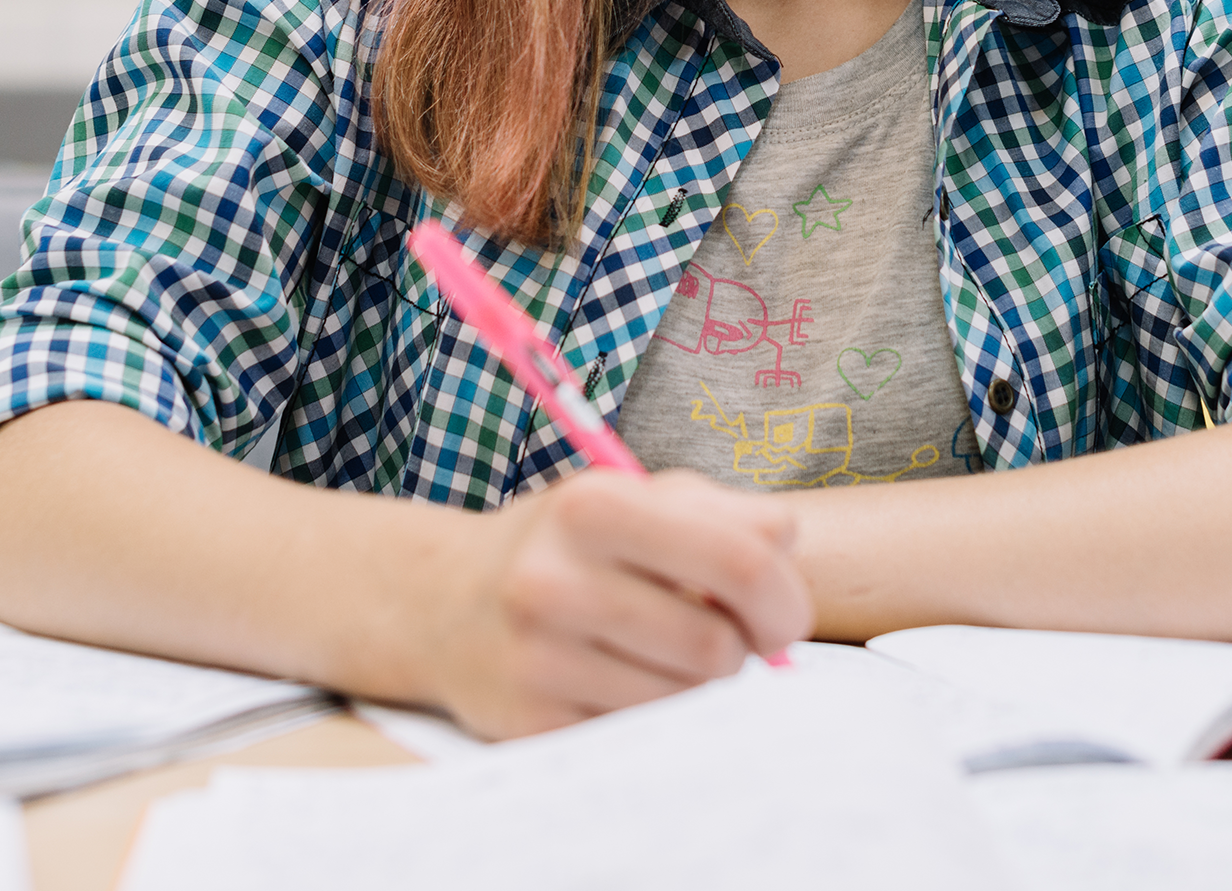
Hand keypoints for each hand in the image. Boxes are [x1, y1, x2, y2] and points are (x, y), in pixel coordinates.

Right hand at [418, 468, 811, 737]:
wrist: (445, 601)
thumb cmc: (566, 543)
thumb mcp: (634, 497)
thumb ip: (719, 511)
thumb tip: (787, 538)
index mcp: (595, 505)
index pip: (738, 561)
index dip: (784, 597)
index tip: (783, 617)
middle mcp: (557, 579)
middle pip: (716, 647)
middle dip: (740, 650)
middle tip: (724, 637)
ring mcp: (538, 656)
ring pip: (682, 700)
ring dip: (697, 685)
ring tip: (668, 652)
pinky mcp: (529, 721)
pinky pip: (639, 734)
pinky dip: (652, 713)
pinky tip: (626, 679)